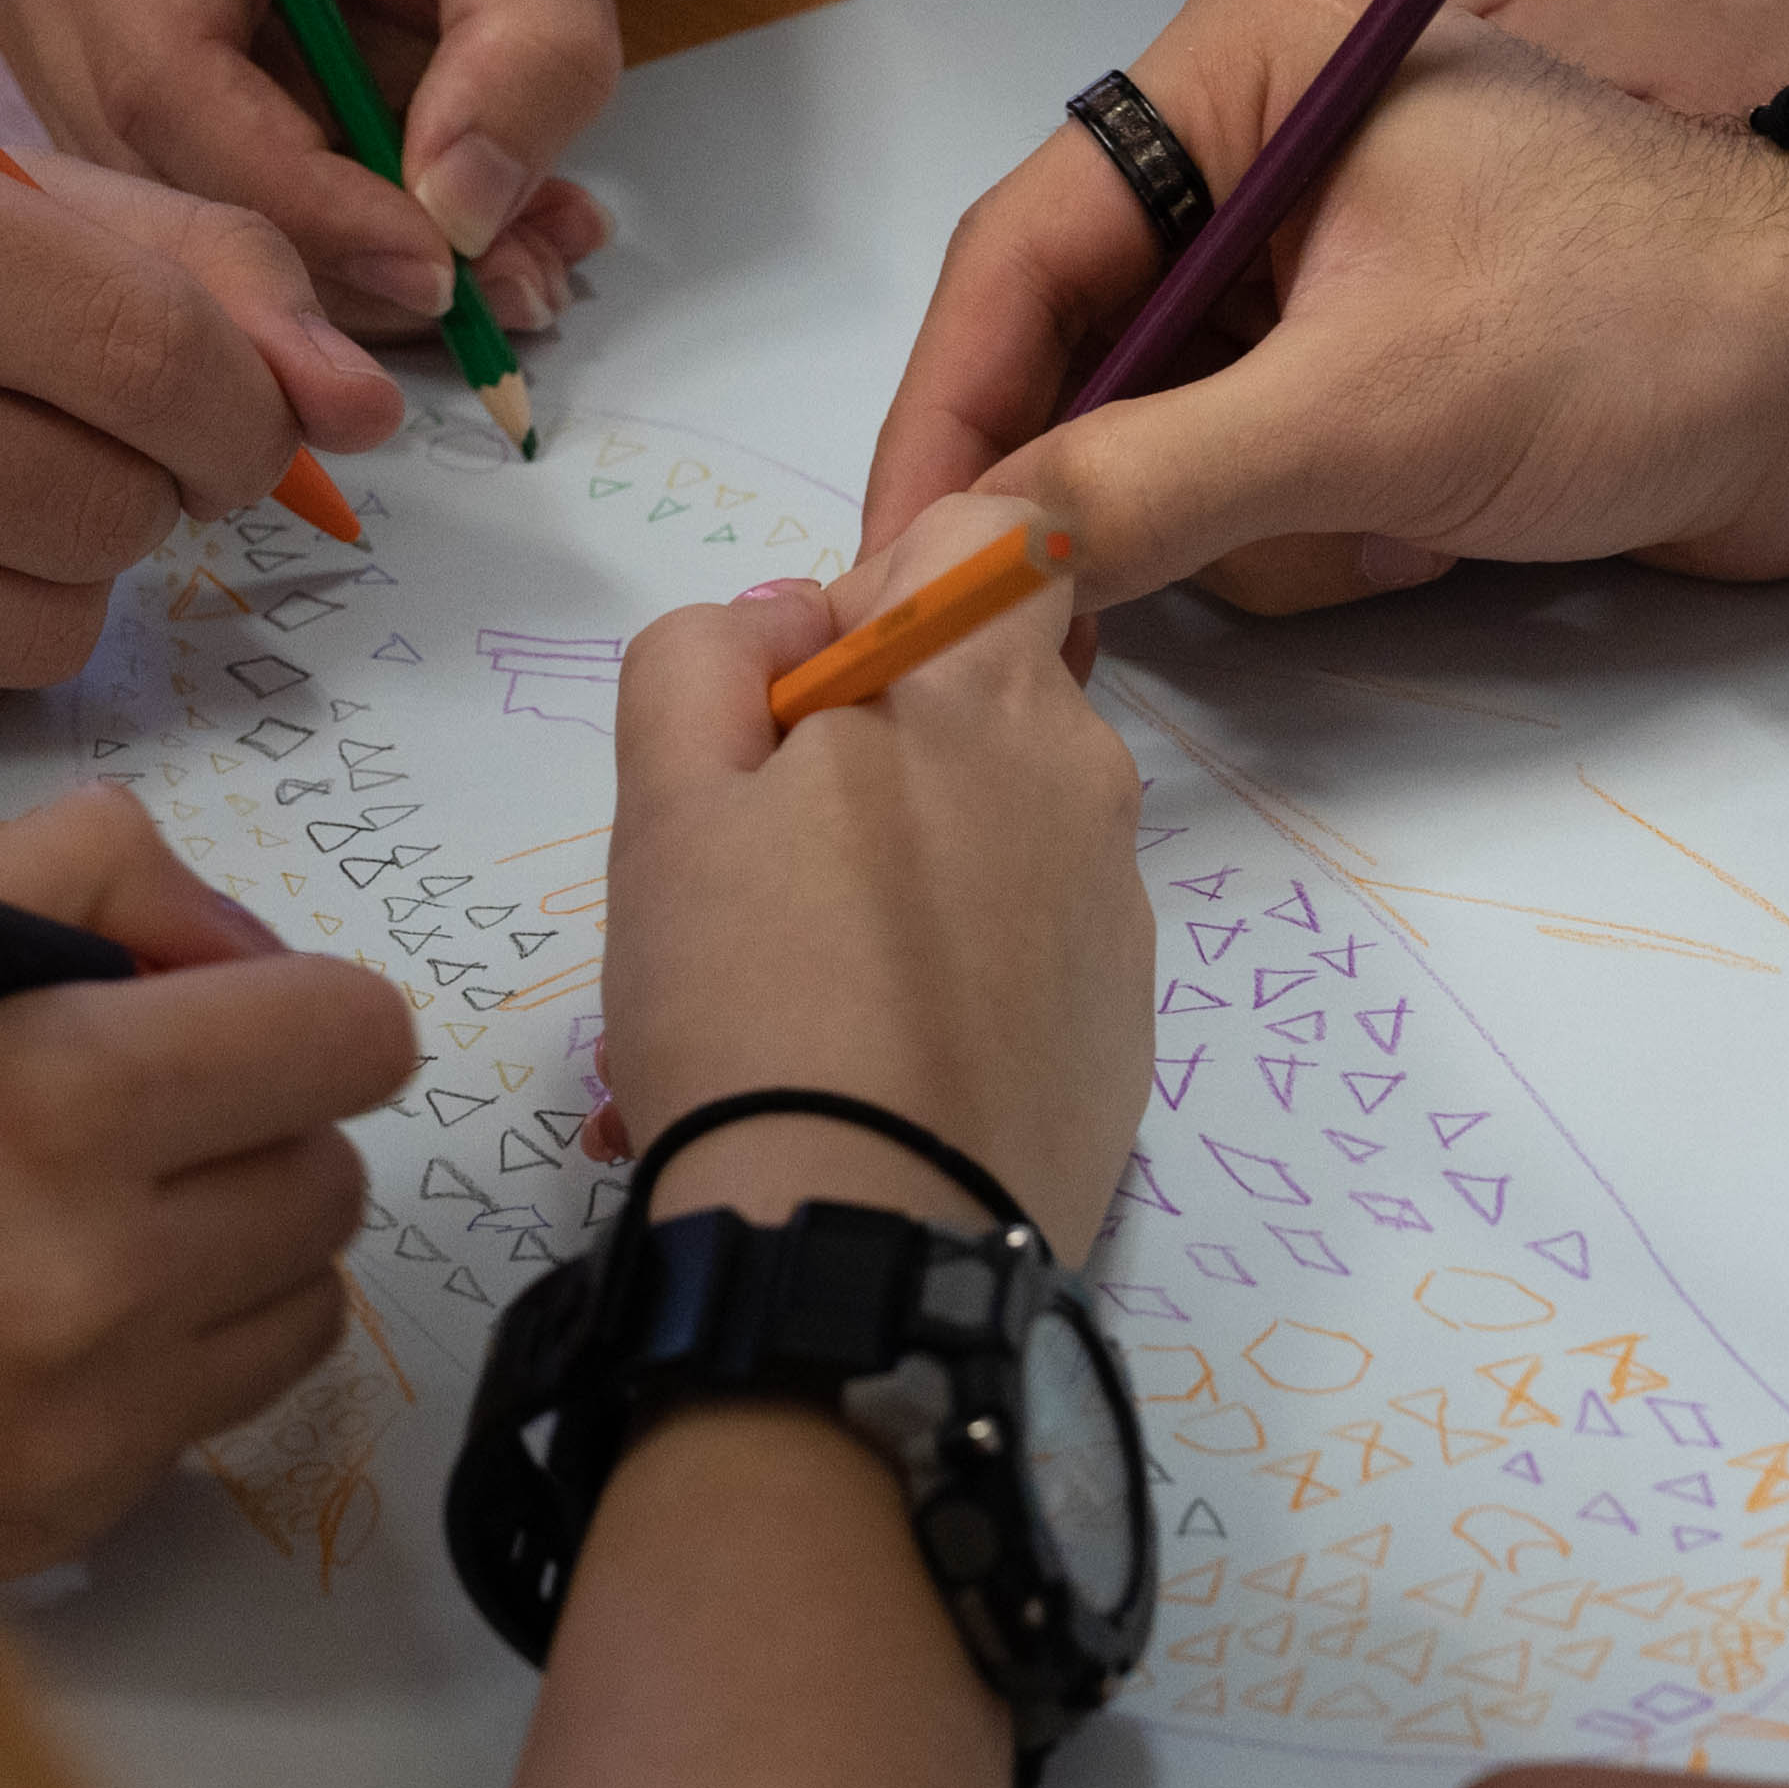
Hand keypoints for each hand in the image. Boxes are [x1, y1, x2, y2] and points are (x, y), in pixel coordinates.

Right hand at [0, 0, 621, 341]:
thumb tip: (459, 224)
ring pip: (171, 209)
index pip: (169, 80)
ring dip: (346, 268)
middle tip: (508, 295)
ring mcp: (30, 4)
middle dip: (337, 258)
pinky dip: (330, 245)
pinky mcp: (76, 73)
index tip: (450, 268)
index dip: (309, 203)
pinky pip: (190, 202)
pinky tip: (449, 232)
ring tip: (510, 261)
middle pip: (152, 165)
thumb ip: (530, 52)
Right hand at [0, 781, 415, 1572]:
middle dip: (259, 1125)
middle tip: (132, 1114)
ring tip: (80, 1223)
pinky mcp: (69, 1523)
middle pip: (334, 1175)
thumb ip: (62, 883)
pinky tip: (17, 1333)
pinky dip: (154, 1367)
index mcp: (47, 1100)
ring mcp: (93, 1416)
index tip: (227, 1008)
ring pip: (298, 1306)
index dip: (301, 1005)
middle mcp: (100, 1268)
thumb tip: (218, 936)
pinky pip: (203, 1418)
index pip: (346, 1036)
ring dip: (230, 1253)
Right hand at [600, 495, 1150, 1250]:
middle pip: (983, 694)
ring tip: (785, 991)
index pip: (996, 537)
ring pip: (996, 830)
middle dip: (875, 746)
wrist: (860, 1249)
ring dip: (900, 870)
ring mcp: (1116, 916)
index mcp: (987, 697)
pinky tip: (862, 1057)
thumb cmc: (749, 999)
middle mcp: (1086, 782)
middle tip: (759, 864)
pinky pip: (1026, 950)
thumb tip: (786, 618)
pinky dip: (949, 973)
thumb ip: (707, 655)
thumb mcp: (667, 798)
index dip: (888, 581)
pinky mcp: (1121, 1033)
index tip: (803, 694)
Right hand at [861, 0, 1788, 616]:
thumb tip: (953, 566)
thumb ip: (1144, 488)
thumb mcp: (1370, 414)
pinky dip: (1326, 538)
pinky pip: (1251, 488)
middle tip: (1068, 634)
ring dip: (1264, 527)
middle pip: (1074, 362)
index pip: (1017, 256)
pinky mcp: (1360, 366)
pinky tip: (1441, 529)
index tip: (889, 571)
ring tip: (1397, 525)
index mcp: (1244, 67)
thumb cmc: (1639, 336)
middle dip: (1123, 492)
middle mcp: (1256, 151)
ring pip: (1157, 448)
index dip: (944, 422)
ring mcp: (1309, 268)